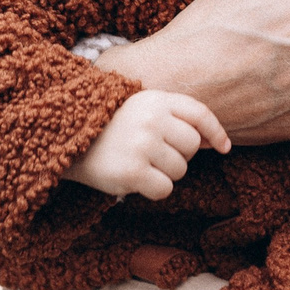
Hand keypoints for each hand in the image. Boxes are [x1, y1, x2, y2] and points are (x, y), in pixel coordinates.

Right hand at [70, 90, 226, 199]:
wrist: (64, 136)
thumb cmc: (109, 126)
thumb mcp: (141, 108)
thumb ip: (174, 117)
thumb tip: (214, 142)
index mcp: (156, 99)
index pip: (199, 114)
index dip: (216, 132)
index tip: (224, 148)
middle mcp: (152, 120)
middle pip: (192, 147)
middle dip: (179, 155)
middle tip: (154, 154)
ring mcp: (142, 145)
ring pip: (180, 170)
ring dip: (164, 174)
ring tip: (140, 164)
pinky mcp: (132, 172)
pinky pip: (164, 189)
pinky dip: (154, 190)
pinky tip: (136, 180)